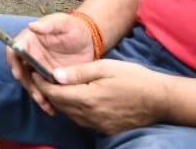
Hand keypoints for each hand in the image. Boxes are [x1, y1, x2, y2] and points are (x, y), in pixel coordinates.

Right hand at [7, 12, 101, 113]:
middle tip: (39, 97)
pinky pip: (46, 90)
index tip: (19, 75)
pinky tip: (54, 109)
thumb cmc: (73, 28)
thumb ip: (49, 24)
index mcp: (29, 41)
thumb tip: (32, 26)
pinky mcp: (52, 79)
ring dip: (37, 96)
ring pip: (33, 84)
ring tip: (48, 107)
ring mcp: (41, 68)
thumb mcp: (63, 22)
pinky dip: (48, 100)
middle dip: (29, 86)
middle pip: (22, 72)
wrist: (89, 40)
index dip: (14, 62)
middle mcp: (31, 56)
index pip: (14, 51)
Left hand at [41, 59, 172, 134]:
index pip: (56, 94)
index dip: (42, 83)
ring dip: (61, 102)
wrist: (161, 99)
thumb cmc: (134, 78)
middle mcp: (92, 116)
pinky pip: (83, 121)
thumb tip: (55, 75)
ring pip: (71, 115)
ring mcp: (99, 125)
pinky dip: (75, 110)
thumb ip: (78, 72)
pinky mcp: (107, 129)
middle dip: (49, 92)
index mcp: (89, 99)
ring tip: (57, 87)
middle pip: (61, 106)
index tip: (34, 72)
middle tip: (42, 78)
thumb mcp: (105, 67)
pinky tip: (76, 99)